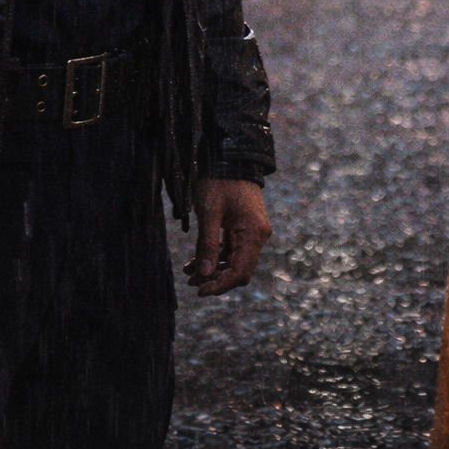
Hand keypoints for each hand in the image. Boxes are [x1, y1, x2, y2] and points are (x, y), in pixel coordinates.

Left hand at [184, 178, 271, 297]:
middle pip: (239, 269)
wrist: (230, 157)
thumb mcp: (209, 211)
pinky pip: (232, 249)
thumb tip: (204, 274)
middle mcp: (258, 235)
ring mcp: (253, 231)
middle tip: (192, 282)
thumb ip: (207, 244)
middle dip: (215, 278)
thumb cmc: (220, 181)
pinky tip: (196, 260)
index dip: (220, 285)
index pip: (240, 271)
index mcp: (253, 232)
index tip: (200, 290)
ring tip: (189, 272)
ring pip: (234, 261)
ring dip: (213, 269)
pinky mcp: (245, 228)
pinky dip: (215, 256)